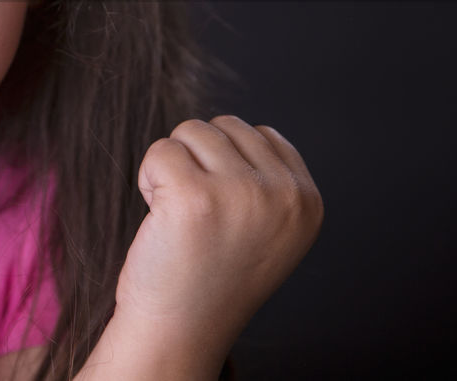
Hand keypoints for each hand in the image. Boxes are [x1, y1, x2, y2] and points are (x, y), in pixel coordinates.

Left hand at [115, 116, 322, 370]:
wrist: (179, 329)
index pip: (262, 133)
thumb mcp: (268, 228)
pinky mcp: (195, 196)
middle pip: (224, 127)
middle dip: (199, 160)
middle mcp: (284, 195)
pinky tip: (160, 218)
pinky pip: (160, 151)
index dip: (227, 164)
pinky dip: (149, 179)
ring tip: (180, 216)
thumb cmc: (211, 275)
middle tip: (198, 214)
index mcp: (307, 201)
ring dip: (173, 167)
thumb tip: (239, 129)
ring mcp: (242, 193)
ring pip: (190, 131)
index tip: (223, 211)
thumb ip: (268, 180)